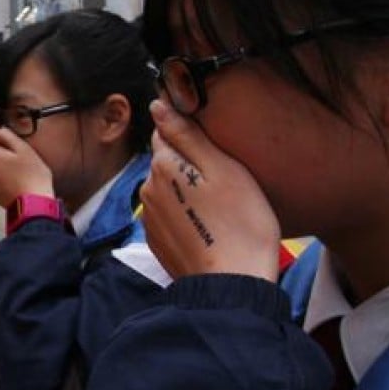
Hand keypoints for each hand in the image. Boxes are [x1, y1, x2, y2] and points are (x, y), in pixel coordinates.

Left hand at [0, 127, 53, 207]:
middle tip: (21, 162)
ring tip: (20, 174)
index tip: (15, 147)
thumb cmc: (32, 175)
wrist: (34, 202)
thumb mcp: (24, 148)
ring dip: (3, 168)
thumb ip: (7, 136)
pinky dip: (4, 181)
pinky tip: (16, 183)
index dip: (5, 141)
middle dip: (4, 156)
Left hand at [139, 100, 280, 280]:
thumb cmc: (240, 224)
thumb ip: (187, 134)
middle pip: (166, 160)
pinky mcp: (157, 239)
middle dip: (188, 162)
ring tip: (218, 204)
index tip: (213, 146)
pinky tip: (208, 223)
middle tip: (223, 178)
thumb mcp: (224, 168)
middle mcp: (147, 188)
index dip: (189, 134)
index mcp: (163, 165)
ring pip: (167, 187)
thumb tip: (157, 105)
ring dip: (185, 188)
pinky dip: (184, 212)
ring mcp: (149, 216)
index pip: (166, 131)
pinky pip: (168, 213)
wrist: (233, 284)